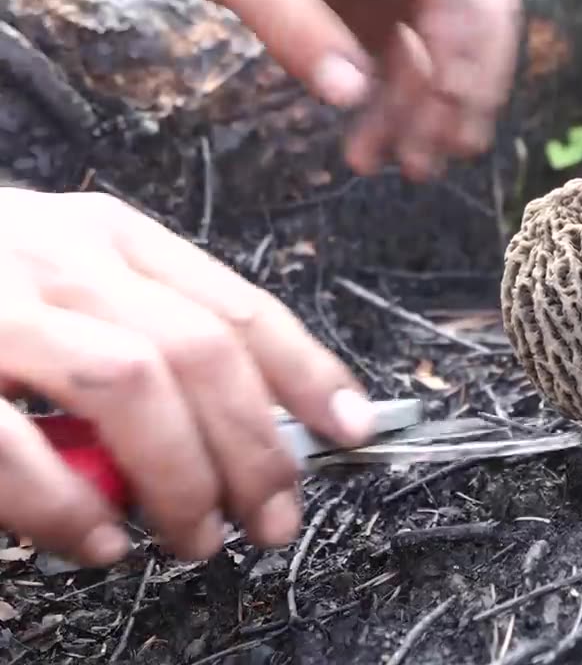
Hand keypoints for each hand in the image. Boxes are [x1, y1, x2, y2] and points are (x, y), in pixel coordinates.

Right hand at [0, 188, 375, 564]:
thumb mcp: (67, 280)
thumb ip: (148, 332)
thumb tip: (251, 422)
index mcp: (109, 237)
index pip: (239, 305)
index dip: (308, 373)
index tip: (353, 428)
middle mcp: (61, 256)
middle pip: (202, 352)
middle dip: (256, 448)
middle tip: (272, 517)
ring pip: (132, 382)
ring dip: (182, 475)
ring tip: (197, 537)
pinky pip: (16, 444)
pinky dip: (68, 503)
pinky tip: (98, 539)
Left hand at [166, 0, 520, 181]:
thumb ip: (291, 22)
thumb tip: (349, 93)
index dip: (460, 38)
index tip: (446, 98)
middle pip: (479, 16)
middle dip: (462, 89)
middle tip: (431, 149)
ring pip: (457, 49)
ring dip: (437, 111)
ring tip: (409, 167)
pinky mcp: (392, 12)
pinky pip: (418, 64)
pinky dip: (402, 108)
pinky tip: (372, 149)